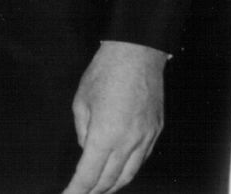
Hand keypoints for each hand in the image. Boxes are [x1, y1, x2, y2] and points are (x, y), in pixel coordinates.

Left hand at [61, 40, 166, 193]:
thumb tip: (87, 148)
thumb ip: (82, 130)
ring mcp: (145, 137)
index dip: (75, 191)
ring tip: (99, 189)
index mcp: (105, 135)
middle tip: (80, 193)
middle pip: (108, 181)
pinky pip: (142, 159)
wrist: (138, 50)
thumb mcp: (81, 100)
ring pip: (128, 175)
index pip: (88, 176)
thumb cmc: (106, 70)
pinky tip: (120, 170)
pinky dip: (129, 170)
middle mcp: (127, 142)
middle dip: (92, 191)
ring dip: (112, 186)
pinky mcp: (156, 130)